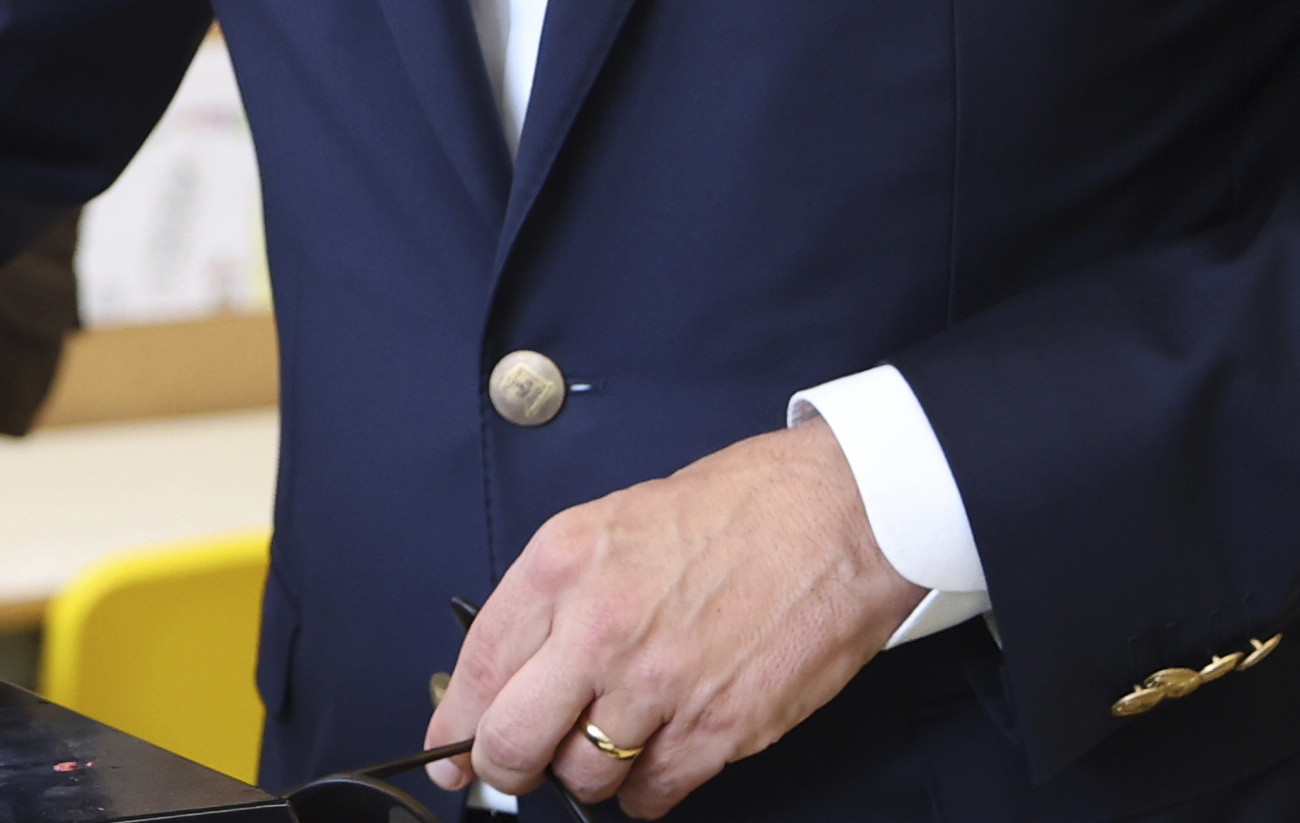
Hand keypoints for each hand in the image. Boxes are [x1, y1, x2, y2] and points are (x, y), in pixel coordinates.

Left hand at [429, 418, 924, 817]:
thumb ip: (562, 594)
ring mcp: (659, 685)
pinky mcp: (717, 730)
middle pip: (511, 745)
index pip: (477, 669)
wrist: (846, 511)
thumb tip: (517, 667)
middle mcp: (601, 627)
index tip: (454, 750)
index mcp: (565, 562)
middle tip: (524, 762)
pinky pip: (652, 795)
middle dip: (509, 766)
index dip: (456, 726)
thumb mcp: (621, 519)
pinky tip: (666, 747)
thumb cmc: (745, 506)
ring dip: (593, 770)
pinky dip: (651, 786)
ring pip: (584, 778)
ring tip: (623, 732)